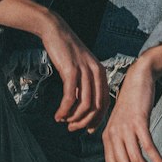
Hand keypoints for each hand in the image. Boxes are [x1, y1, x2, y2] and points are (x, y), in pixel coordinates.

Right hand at [41, 15, 110, 132]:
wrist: (56, 31)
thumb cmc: (67, 52)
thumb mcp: (80, 69)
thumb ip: (83, 86)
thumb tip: (81, 109)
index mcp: (101, 73)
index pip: (105, 104)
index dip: (97, 120)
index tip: (88, 129)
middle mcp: (96, 73)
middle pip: (96, 107)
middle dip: (85, 122)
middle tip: (72, 129)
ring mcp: (85, 71)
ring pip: (85, 105)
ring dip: (74, 118)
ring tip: (64, 122)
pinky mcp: (71, 70)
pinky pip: (70, 97)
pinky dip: (64, 110)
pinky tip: (58, 115)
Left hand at [102, 59, 161, 161]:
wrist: (137, 79)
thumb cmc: (131, 105)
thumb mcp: (120, 125)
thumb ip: (120, 143)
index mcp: (107, 139)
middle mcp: (114, 135)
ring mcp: (125, 128)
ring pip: (137, 160)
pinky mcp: (139, 121)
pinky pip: (148, 147)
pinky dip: (157, 160)